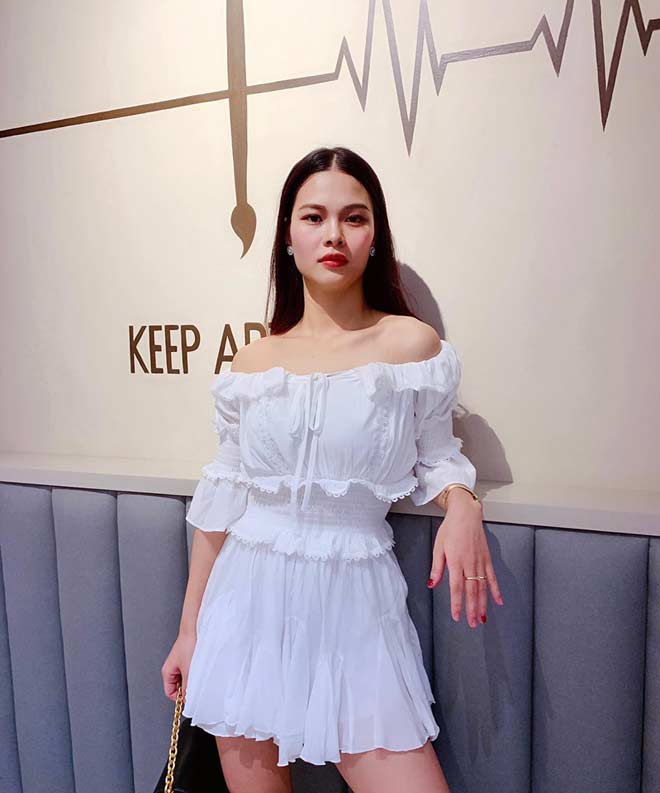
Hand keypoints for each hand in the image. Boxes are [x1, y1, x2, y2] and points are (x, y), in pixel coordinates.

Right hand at [161, 631, 196, 702]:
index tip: (189, 698)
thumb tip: (187, 699)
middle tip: (196, 686)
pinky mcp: (188, 659)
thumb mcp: (188, 671)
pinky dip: (195, 673)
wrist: (195, 629)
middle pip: (178, 686)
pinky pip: (190, 671)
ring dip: (192, 680)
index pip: (170, 692)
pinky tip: (201, 669)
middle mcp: (172, 668)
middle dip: (187, 688)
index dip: (179, 697)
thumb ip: (187, 687)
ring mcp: (180, 663)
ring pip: (185, 679)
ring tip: (199, 675)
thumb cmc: (188, 645)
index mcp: (167, 672)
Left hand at [426, 498, 503, 626]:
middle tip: (472, 624)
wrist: (466, 514)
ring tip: (482, 618)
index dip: (457, 603)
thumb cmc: (450, 529)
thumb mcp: (438, 547)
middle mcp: (470, 563)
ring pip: (483, 587)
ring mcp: (480, 562)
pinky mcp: (487, 559)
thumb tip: (432, 584)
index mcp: (456, 561)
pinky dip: (496, 590)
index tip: (457, 616)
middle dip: (472, 609)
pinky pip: (492, 577)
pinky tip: (498, 601)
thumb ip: (437, 568)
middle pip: (472, 591)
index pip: (456, 587)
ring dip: (482, 604)